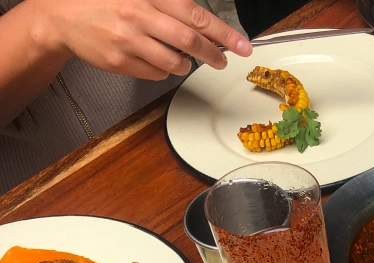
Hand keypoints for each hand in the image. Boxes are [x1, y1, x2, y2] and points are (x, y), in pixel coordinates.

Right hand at [30, 0, 251, 79]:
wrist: (61, 15)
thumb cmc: (105, 2)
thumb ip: (169, 5)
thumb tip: (205, 24)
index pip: (195, 15)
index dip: (222, 32)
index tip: (242, 45)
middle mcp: (139, 15)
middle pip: (189, 41)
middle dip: (212, 54)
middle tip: (222, 61)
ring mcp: (128, 40)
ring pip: (174, 62)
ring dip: (183, 64)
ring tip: (176, 55)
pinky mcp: (120, 61)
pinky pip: (156, 74)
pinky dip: (161, 70)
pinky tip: (151, 58)